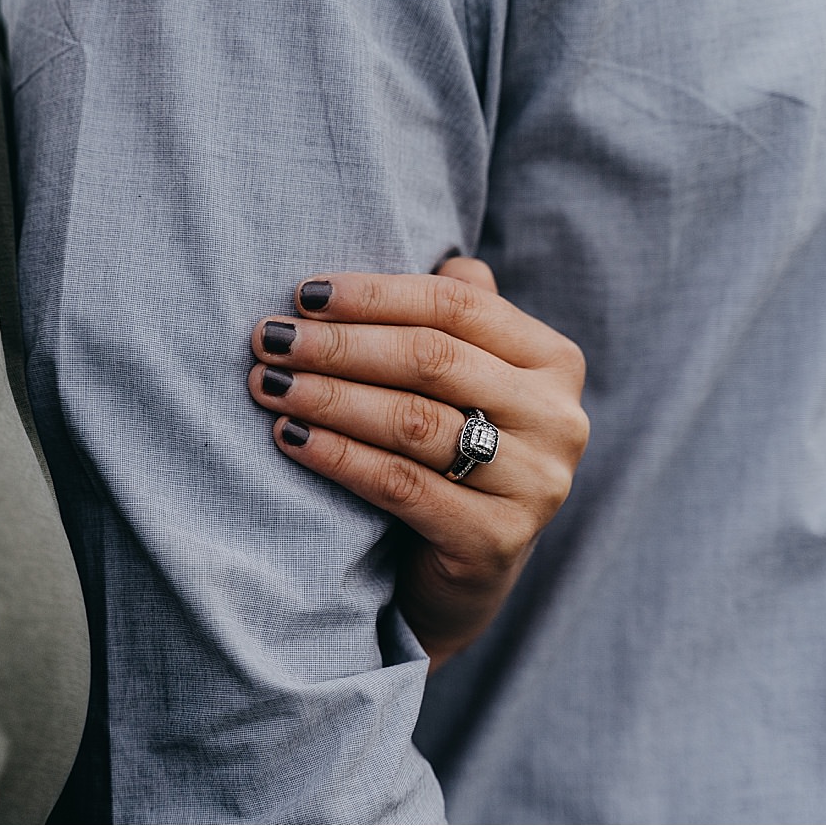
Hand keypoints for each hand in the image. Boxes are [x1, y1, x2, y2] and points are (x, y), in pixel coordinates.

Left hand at [248, 258, 588, 669]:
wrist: (465, 571)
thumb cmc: (454, 453)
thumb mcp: (467, 380)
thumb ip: (462, 317)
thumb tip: (446, 253)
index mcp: (554, 362)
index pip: (456, 306)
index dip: (373, 294)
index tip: (301, 294)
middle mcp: (558, 419)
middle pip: (432, 360)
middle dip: (338, 345)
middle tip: (268, 338)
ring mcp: (535, 484)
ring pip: (413, 422)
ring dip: (328, 396)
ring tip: (267, 384)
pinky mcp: (495, 540)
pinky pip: (399, 484)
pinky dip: (337, 455)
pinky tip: (289, 436)